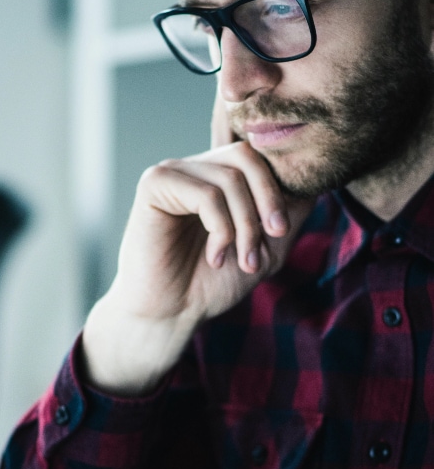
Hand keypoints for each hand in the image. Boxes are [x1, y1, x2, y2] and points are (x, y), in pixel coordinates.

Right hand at [82, 89, 313, 395]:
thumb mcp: (267, 247)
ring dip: (246, 225)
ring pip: (229, 179)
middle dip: (267, 200)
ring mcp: (173, 173)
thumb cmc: (213, 284)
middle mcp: (195, 168)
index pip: (259, 155)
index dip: (280, 187)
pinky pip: (205, 195)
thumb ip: (290, 212)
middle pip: (247, 156)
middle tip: (272, 238)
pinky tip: (215, 258)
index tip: (280, 230)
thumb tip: (315, 179)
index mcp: (218, 176)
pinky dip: (221, 230)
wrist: (171, 314)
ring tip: (243, 262)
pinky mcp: (154, 185)